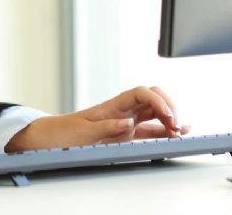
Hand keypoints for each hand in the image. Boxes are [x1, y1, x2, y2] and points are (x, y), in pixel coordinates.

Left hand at [6, 85, 189, 151]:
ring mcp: (125, 121)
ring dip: (170, 119)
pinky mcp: (125, 135)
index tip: (169, 116)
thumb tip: (129, 123)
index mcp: (112, 105)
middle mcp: (122, 111)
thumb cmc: (63, 132)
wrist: (51, 139)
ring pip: (155, 113)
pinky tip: (176, 134)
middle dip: (169, 107)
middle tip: (177, 126)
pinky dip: (164, 131)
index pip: (142, 93)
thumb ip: (106, 127)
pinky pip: (150, 130)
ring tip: (181, 132)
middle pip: (153, 98)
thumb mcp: (82, 131)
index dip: (158, 101)